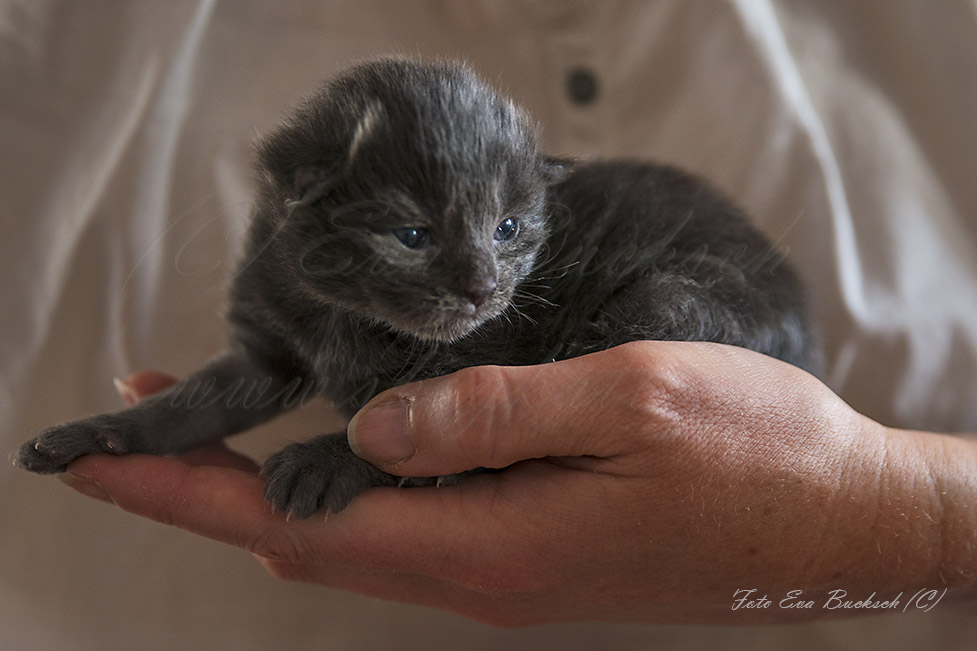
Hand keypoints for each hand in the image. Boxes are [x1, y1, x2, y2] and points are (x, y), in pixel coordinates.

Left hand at [60, 342, 976, 625]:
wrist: (838, 524)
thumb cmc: (751, 453)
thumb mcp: (630, 400)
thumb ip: (495, 413)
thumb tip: (378, 424)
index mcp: (489, 543)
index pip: (298, 522)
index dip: (192, 491)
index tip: (105, 457)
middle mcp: (479, 574)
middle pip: (306, 539)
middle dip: (210, 487)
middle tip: (148, 422)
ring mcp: (506, 572)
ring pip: (352, 537)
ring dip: (273, 487)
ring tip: (220, 425)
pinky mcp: (533, 554)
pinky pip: (406, 528)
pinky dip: (345, 488)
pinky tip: (339, 447)